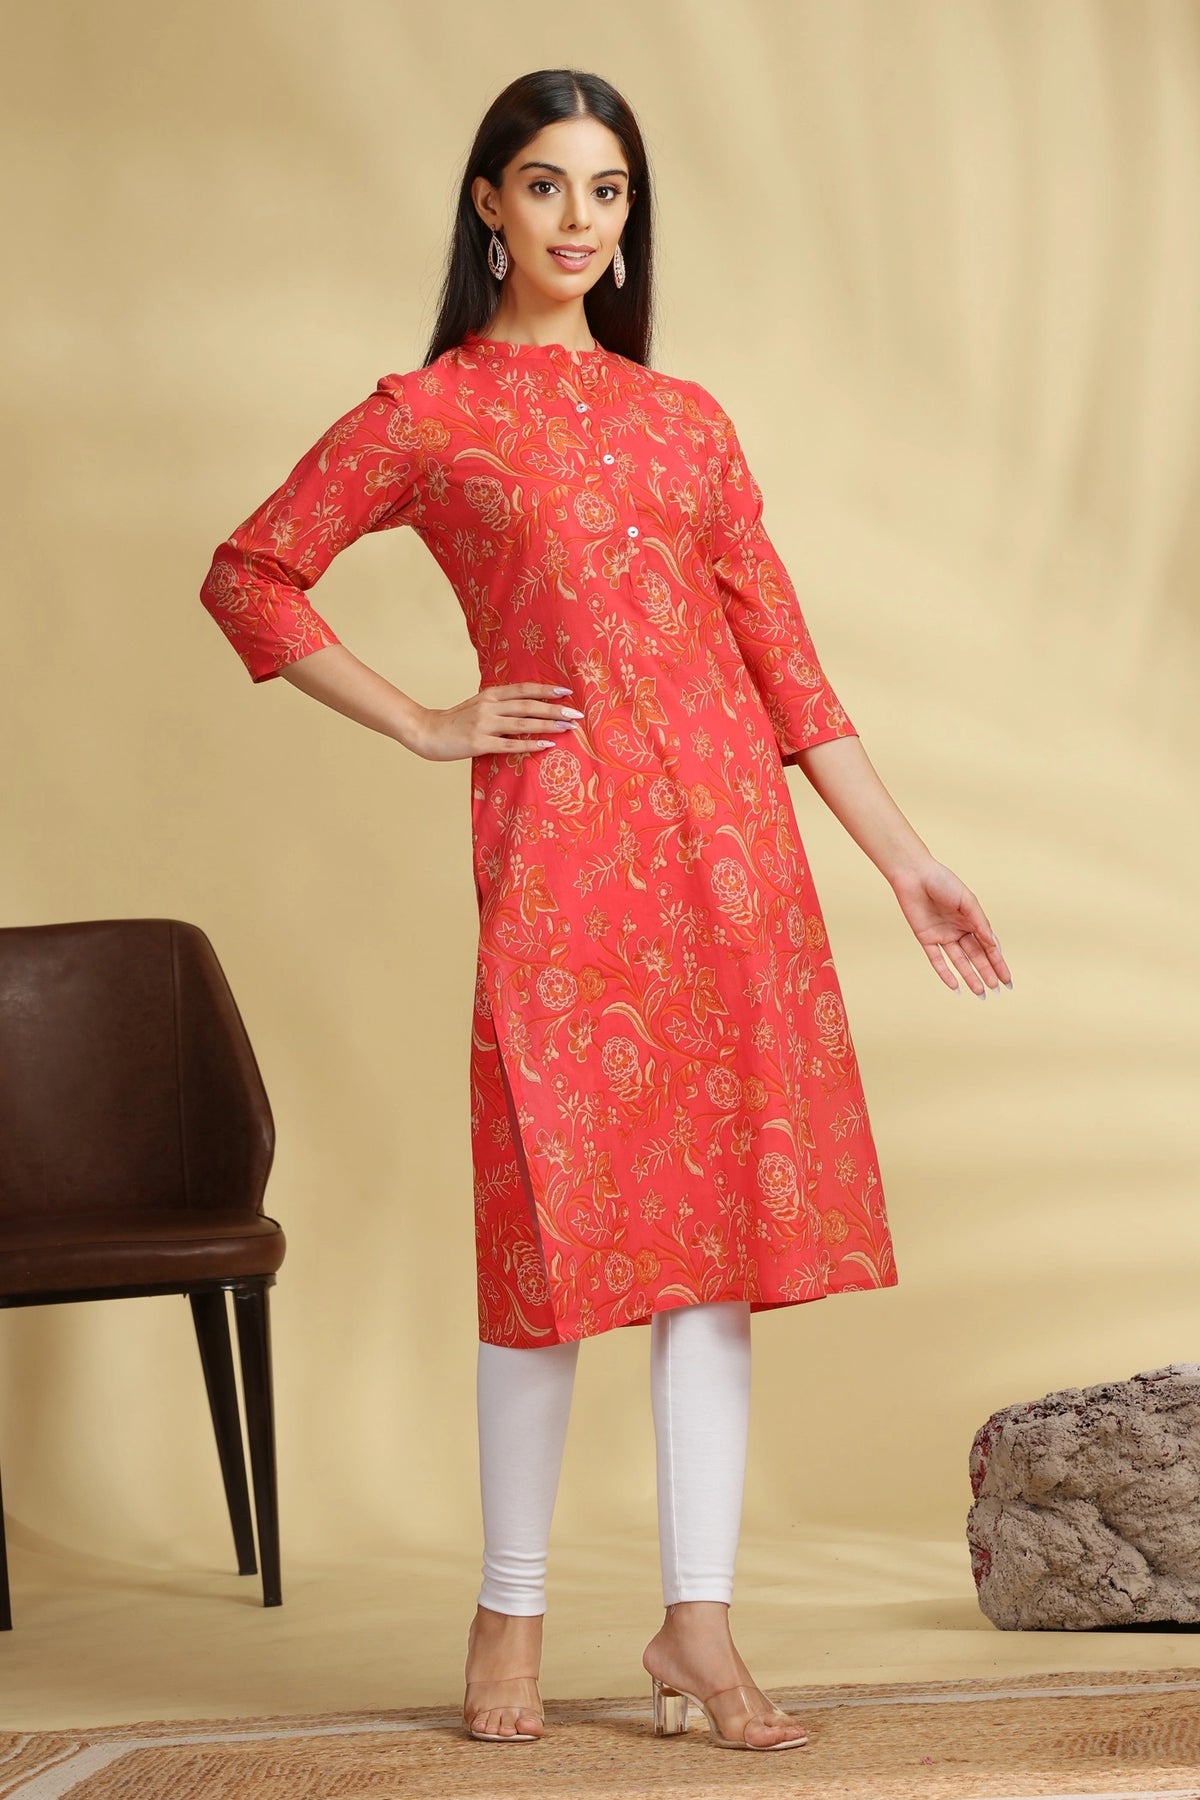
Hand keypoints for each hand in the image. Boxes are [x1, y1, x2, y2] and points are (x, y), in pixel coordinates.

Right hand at [410, 682, 583, 762]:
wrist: (426, 732)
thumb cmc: (454, 721)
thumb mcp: (477, 704)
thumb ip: (499, 703)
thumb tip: (525, 705)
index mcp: (489, 695)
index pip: (523, 690)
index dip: (545, 690)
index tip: (567, 692)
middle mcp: (489, 706)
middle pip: (528, 705)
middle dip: (555, 709)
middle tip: (577, 713)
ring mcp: (484, 725)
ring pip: (523, 724)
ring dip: (548, 725)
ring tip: (567, 728)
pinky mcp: (479, 744)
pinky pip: (510, 745)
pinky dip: (530, 745)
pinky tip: (546, 745)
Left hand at [890, 860, 1011, 996]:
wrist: (915, 875)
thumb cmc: (943, 882)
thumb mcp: (967, 901)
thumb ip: (980, 923)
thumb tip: (993, 945)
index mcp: (972, 920)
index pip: (988, 946)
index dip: (998, 962)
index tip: (1007, 979)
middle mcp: (958, 930)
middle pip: (976, 956)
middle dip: (987, 972)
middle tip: (997, 989)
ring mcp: (942, 935)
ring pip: (959, 961)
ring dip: (970, 976)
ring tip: (981, 992)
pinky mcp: (926, 938)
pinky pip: (937, 960)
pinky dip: (945, 973)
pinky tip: (955, 986)